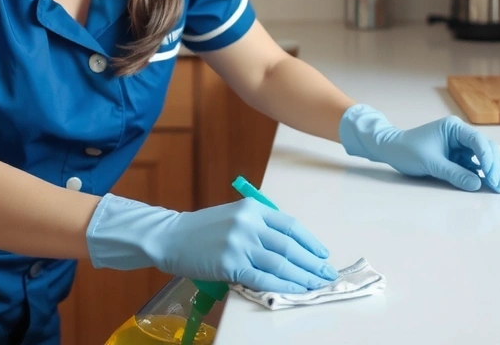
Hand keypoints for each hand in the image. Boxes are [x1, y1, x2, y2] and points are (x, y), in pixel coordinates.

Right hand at [85, 194, 338, 293]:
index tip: (323, 254)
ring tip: (317, 285)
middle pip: (289, 246)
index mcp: (253, 209)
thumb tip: (289, 248)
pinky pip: (262, 277)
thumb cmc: (203, 230)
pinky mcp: (230, 264)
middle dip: (311, 263)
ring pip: (280, 263)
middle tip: (328, 274)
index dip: (309, 242)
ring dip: (302, 276)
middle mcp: (249, 223)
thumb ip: (259, 226)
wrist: (171, 237)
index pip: (290, 226)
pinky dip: (282, 285)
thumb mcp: (234, 216)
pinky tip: (295, 290)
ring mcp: (240, 243)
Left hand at [338, 104, 499, 192]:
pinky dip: (487, 175)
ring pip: (487, 157)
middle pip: (488, 148)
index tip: (492, 176)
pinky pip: (478, 166)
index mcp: (454, 128)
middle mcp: (462, 135)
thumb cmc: (407, 151)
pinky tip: (496, 185)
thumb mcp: (430, 163)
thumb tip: (477, 185)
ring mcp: (462, 147)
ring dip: (496, 171)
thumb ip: (454, 173)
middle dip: (496, 167)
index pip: (478, 141)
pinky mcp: (460, 158)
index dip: (488, 159)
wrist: (392, 150)